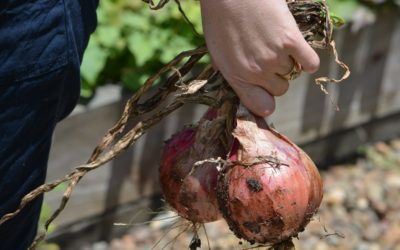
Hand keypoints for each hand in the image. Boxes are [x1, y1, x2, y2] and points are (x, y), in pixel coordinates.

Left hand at [200, 0, 319, 116]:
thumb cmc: (219, 18)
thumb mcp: (216, 52)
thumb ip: (230, 73)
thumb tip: (241, 89)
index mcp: (236, 77)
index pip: (261, 106)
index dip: (266, 101)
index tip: (267, 93)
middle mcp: (256, 72)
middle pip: (280, 90)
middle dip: (276, 77)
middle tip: (269, 58)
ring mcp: (274, 57)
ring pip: (293, 72)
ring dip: (288, 60)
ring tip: (275, 42)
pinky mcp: (290, 40)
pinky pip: (310, 63)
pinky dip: (307, 59)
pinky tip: (297, 49)